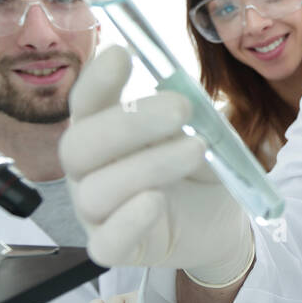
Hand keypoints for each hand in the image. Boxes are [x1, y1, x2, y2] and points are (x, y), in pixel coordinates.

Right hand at [59, 46, 253, 282]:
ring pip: (98, 190)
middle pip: (81, 145)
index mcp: (103, 132)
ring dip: (149, 165)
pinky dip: (129, 221)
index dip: (97, 80)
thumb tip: (188, 97)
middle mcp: (89, 170)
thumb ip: (194, 117)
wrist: (220, 219)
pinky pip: (106, 242)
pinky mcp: (113, 248)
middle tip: (182, 107)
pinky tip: (155, 201)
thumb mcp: (205, 134)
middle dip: (129, 122)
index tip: (123, 54)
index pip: (86, 104)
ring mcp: (95, 211)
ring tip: (197, 150)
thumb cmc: (199, 169)